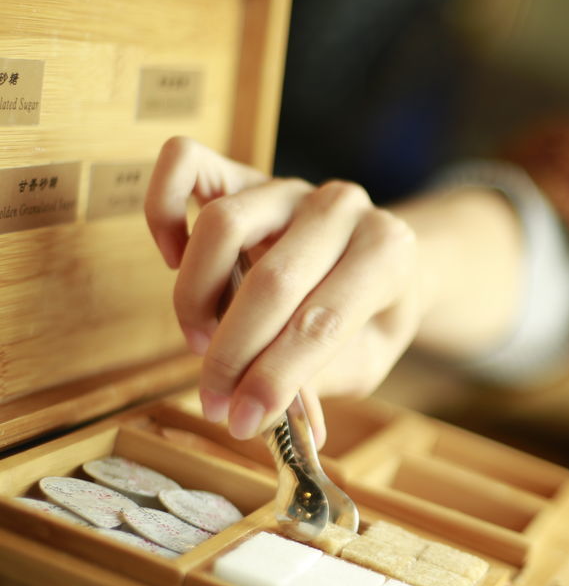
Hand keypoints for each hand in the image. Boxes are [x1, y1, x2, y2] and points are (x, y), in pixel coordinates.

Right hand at [144, 137, 420, 441]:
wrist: (383, 260)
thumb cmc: (370, 315)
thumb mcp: (366, 358)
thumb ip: (319, 379)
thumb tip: (267, 416)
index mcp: (388, 251)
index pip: (322, 321)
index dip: (276, 378)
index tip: (244, 422)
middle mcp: (341, 208)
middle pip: (272, 279)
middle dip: (233, 355)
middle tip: (215, 402)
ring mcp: (290, 186)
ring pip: (222, 224)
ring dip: (197, 297)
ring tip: (201, 343)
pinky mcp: (246, 174)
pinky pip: (187, 163)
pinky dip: (164, 210)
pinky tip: (173, 259)